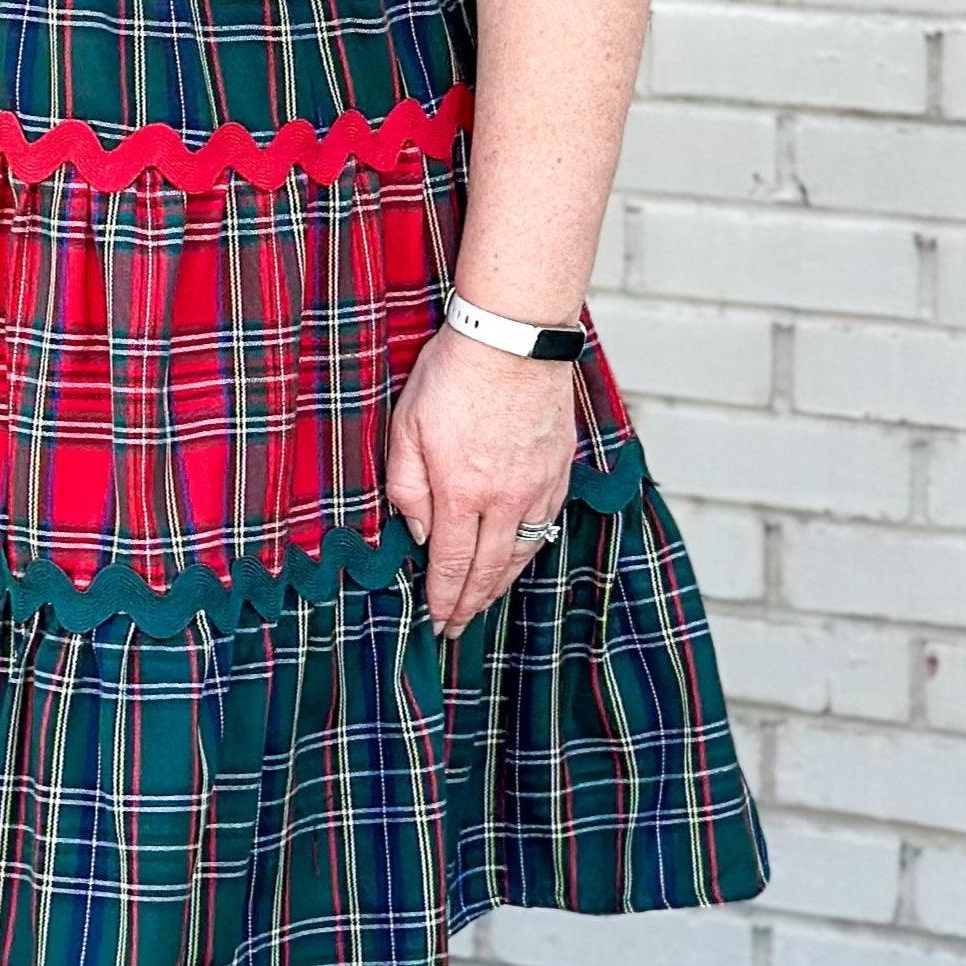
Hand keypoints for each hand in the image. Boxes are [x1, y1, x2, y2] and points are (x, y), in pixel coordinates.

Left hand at [384, 324, 577, 642]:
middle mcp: (505, 500)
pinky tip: (518, 555)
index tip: (437, 621)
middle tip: (458, 628)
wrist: (513, 337)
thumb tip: (417, 532)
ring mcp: (538, 486)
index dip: (443, 599)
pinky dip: (528, 549)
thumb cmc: (453, 375)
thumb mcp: (406, 428)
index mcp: (461, 493)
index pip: (451, 565)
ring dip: (501, 584)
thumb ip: (407, 487)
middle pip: (489, 570)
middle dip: (470, 604)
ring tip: (483, 601)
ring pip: (522, 552)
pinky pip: (545, 523)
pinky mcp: (559, 469)